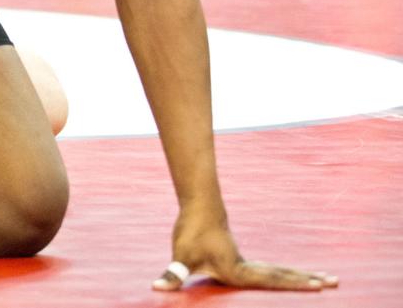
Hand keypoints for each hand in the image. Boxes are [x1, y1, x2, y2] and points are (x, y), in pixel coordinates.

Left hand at [152, 212, 337, 291]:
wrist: (198, 206)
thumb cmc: (191, 232)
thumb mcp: (180, 256)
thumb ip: (173, 275)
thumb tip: (157, 287)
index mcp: (238, 271)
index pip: (273, 282)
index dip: (296, 285)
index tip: (319, 286)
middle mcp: (246, 267)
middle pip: (283, 276)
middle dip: (307, 281)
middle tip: (335, 282)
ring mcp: (245, 261)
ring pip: (278, 271)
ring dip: (300, 276)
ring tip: (325, 278)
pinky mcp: (240, 258)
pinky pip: (269, 269)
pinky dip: (285, 274)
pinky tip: (292, 277)